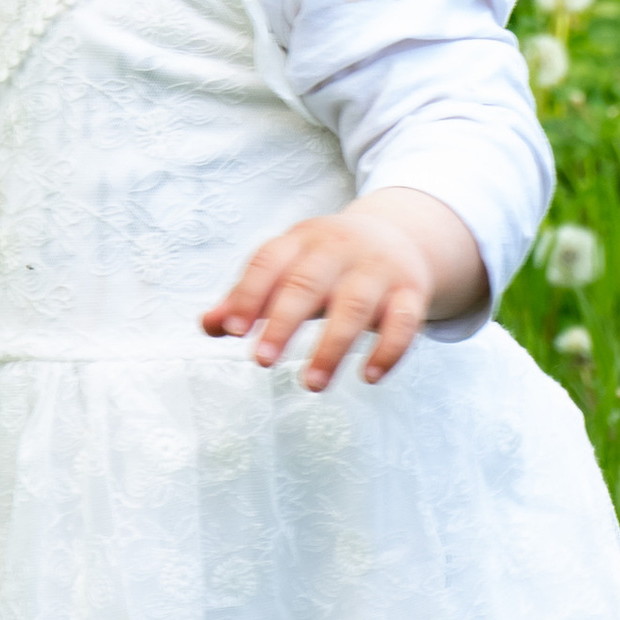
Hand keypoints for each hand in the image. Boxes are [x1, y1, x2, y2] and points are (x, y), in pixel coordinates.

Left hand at [200, 189, 485, 392]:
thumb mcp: (286, 269)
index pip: (268, 263)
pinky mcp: (410, 292)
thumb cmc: (325, 263)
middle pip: (307, 283)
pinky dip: (388, 350)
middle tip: (260, 361)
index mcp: (300, 242)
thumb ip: (247, 298)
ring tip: (311, 384)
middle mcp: (338, 250)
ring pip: (355, 306)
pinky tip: (368, 377)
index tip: (232, 331)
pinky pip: (404, 321)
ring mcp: (377, 270)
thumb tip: (209, 326)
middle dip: (283, 322)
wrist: (398, 235)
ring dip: (332, 346)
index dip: (248, 295)